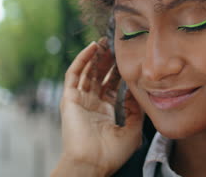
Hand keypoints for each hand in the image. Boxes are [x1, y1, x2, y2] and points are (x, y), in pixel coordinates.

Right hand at [52, 38, 143, 176]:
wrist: (92, 163)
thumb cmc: (112, 152)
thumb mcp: (132, 129)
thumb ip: (135, 110)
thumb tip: (136, 91)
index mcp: (103, 112)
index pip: (111, 85)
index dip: (118, 71)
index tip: (128, 57)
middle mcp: (90, 104)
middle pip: (98, 76)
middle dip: (107, 60)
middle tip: (116, 44)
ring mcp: (78, 100)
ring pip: (86, 72)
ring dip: (95, 56)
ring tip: (105, 41)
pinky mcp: (69, 98)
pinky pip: (74, 74)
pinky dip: (82, 59)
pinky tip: (93, 47)